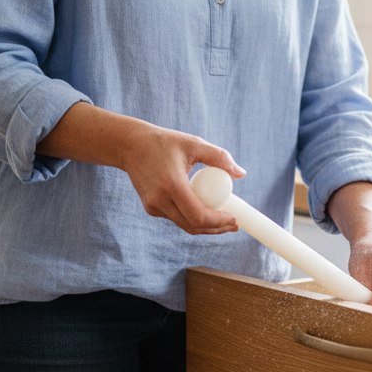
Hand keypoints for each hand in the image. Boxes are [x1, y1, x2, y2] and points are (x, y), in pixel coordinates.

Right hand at [116, 122, 245, 234]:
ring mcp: (153, 206)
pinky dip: (192, 219)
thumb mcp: (194, 144)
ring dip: (206, 227)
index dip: (219, 221)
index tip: (235, 219)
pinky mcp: (150, 208)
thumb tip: (241, 174)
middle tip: (234, 224)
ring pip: (185, 225)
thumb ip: (219, 157)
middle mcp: (160, 199)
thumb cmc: (165, 142)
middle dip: (216, 228)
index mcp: (172, 184)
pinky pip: (176, 218)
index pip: (198, 215)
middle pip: (193, 226)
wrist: (130, 146)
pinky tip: (206, 212)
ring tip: (225, 220)